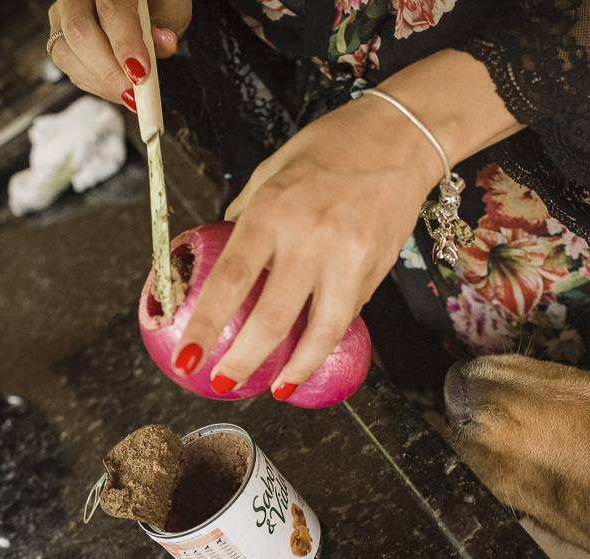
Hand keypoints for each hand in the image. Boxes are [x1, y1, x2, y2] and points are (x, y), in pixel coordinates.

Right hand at [47, 0, 190, 109]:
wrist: (138, 5)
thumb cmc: (155, 2)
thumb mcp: (171, 6)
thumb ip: (166, 22)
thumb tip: (164, 42)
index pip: (112, 12)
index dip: (125, 45)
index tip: (140, 74)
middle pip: (79, 32)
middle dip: (109, 72)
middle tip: (134, 94)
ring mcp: (63, 17)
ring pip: (66, 54)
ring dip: (101, 83)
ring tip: (130, 96)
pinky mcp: (61, 41)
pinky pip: (70, 69)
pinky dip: (96, 85)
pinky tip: (117, 89)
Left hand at [170, 92, 443, 398]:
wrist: (399, 138)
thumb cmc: (331, 148)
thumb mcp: (271, 171)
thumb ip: (246, 215)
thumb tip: (222, 252)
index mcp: (273, 211)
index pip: (231, 280)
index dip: (207, 326)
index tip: (189, 356)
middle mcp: (310, 238)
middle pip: (272, 318)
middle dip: (243, 361)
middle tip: (224, 384)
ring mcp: (348, 256)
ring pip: (320, 330)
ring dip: (295, 368)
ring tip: (278, 388)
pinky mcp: (376, 267)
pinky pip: (348, 315)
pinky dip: (326, 341)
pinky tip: (312, 354)